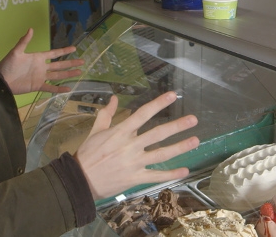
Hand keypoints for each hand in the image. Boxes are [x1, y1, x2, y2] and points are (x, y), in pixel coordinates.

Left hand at [0, 28, 83, 94]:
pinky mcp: (37, 86)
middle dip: (71, 63)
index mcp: (38, 58)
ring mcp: (41, 77)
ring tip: (79, 72)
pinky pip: (50, 87)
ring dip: (68, 74)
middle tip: (82, 61)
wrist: (1, 79)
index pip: (54, 53)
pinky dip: (59, 89)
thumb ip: (24, 41)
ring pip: (58, 75)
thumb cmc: (7, 65)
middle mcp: (42, 67)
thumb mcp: (15, 52)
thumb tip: (30, 29)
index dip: (64, 50)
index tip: (74, 48)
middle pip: (60, 64)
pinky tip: (68, 89)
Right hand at [74, 91, 199, 199]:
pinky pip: (156, 176)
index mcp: (120, 132)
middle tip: (193, 119)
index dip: (158, 104)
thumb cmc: (88, 154)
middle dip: (177, 126)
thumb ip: (106, 114)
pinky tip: (185, 170)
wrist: (80, 180)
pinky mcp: (135, 178)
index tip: (173, 96)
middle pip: (157, 134)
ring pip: (161, 154)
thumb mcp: (96, 131)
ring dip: (180, 147)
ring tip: (195, 140)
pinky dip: (170, 174)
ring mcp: (134, 163)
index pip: (143, 114)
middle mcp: (130, 146)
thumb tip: (113, 98)